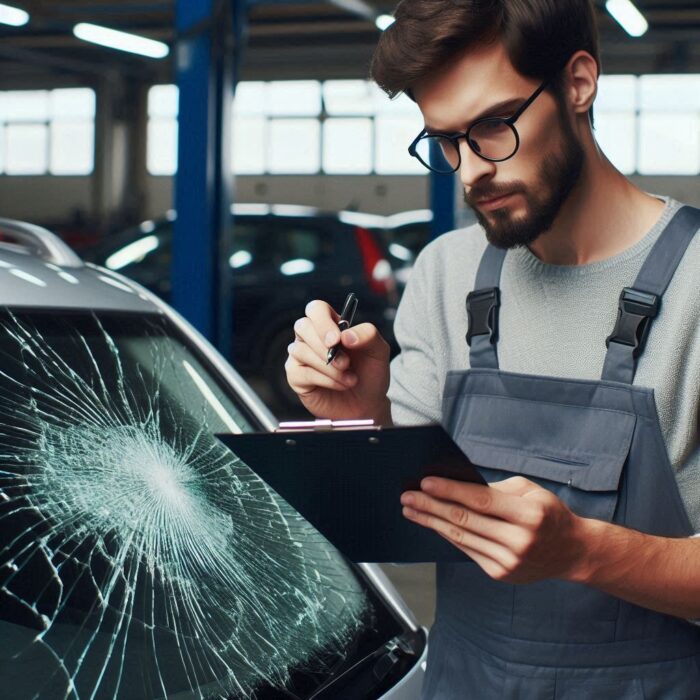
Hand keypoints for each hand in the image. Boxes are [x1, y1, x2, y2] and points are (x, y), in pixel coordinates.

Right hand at [285, 299, 390, 420]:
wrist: (367, 403)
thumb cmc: (370, 373)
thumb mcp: (379, 351)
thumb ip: (368, 335)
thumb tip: (345, 335)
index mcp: (330, 324)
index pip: (316, 309)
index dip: (323, 321)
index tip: (337, 339)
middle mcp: (311, 337)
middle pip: (302, 326)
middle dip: (324, 347)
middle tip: (346, 363)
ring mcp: (301, 356)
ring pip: (300, 350)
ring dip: (329, 367)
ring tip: (350, 378)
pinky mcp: (296, 376)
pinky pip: (301, 372)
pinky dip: (325, 380)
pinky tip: (340, 385)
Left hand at [401, 476, 587, 583]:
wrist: (572, 551)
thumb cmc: (548, 513)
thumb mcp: (529, 490)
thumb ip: (495, 488)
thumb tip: (455, 485)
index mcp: (529, 514)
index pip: (480, 500)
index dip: (450, 491)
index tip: (425, 482)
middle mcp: (519, 541)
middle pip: (464, 520)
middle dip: (431, 506)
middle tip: (408, 496)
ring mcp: (509, 561)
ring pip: (461, 537)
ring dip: (431, 522)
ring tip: (411, 510)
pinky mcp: (500, 574)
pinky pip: (467, 550)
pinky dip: (447, 536)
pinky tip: (432, 524)